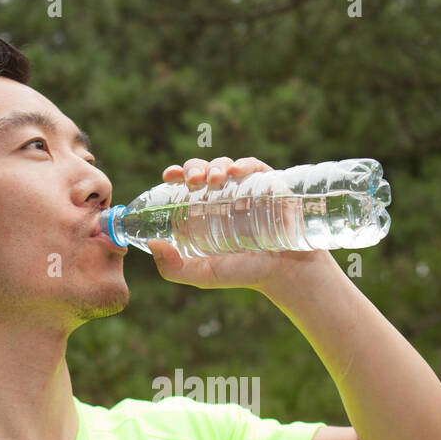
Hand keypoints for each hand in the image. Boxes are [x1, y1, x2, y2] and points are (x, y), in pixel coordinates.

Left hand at [148, 156, 329, 290]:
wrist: (288, 273)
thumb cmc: (246, 273)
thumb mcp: (205, 275)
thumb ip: (175, 269)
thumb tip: (152, 245)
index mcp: (204, 211)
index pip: (185, 185)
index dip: (176, 175)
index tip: (169, 176)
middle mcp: (223, 196)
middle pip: (203, 170)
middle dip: (194, 168)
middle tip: (193, 180)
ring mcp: (247, 188)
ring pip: (225, 165)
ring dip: (216, 166)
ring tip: (215, 179)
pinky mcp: (270, 185)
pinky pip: (254, 166)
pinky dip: (244, 164)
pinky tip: (236, 171)